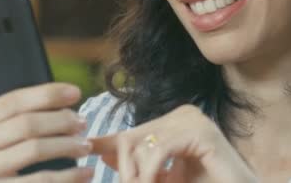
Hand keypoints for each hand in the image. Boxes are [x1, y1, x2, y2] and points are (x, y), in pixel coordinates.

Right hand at [0, 48, 93, 181]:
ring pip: (36, 150)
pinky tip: (85, 172)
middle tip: (83, 122)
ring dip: (68, 146)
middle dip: (62, 121)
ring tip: (86, 145)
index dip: (48, 94)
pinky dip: (68, 176)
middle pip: (27, 125)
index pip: (12, 101)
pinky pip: (41, 181)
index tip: (75, 92)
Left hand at [90, 105, 257, 182]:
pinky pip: (160, 150)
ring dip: (137, 175)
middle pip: (133, 138)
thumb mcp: (164, 178)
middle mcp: (184, 114)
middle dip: (124, 168)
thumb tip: (102, 151)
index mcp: (176, 121)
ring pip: (143, 145)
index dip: (108, 145)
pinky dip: (150, 172)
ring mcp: (195, 120)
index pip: (133, 133)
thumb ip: (139, 166)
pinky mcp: (202, 132)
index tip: (89, 152)